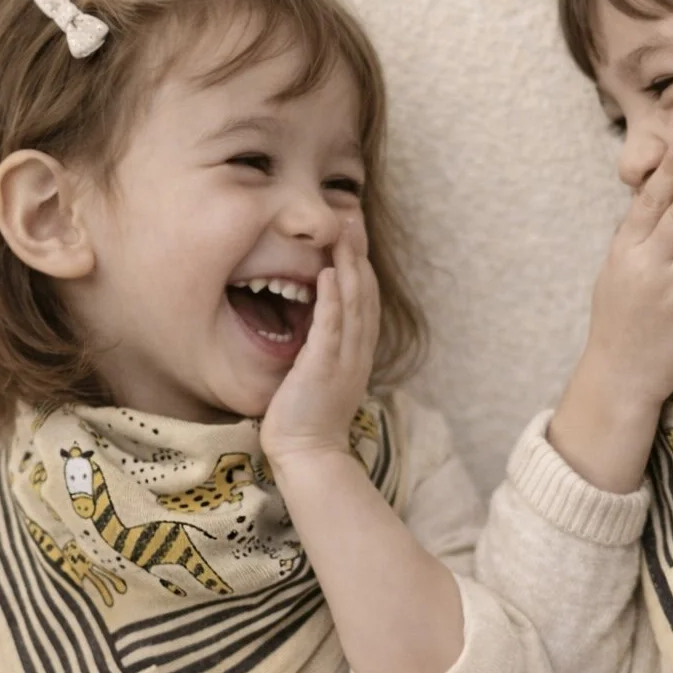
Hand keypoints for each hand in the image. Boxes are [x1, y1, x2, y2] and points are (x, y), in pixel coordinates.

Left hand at [261, 218, 379, 468]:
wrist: (308, 455)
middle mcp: (357, 353)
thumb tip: (319, 328)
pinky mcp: (323, 369)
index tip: (354, 236)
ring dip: (349, 266)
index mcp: (357, 354)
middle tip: (354, 218)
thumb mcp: (322, 378)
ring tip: (344, 233)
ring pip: (353, 305)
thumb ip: (324, 351)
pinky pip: (331, 328)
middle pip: (365, 294)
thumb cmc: (307, 421)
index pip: (365, 301)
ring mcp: (343, 360)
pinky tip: (327, 274)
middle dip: (360, 255)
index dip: (361, 266)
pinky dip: (331, 300)